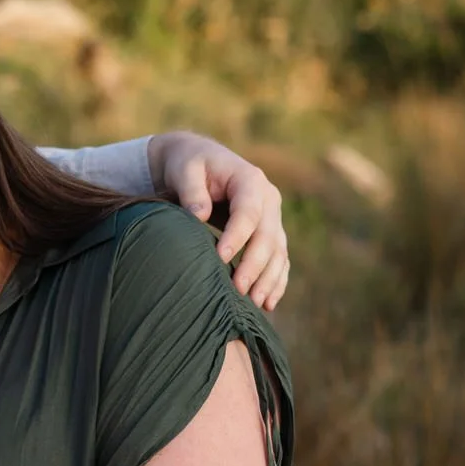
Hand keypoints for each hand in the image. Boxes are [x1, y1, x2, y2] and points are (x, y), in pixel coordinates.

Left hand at [148, 132, 289, 310]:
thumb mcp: (185, 170)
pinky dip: (276, 280)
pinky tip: (268, 303)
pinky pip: (279, 258)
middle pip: (268, 236)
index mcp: (250, 180)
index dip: (237, 236)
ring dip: (269, 279)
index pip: (248, 212)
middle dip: (255, 265)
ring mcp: (272, 217)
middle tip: (238, 290)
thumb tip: (198, 215)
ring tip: (255, 303)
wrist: (199, 161)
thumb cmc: (188, 165)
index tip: (220, 258)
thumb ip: (192, 190)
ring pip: (278, 251)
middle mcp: (268, 199)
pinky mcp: (270, 232)